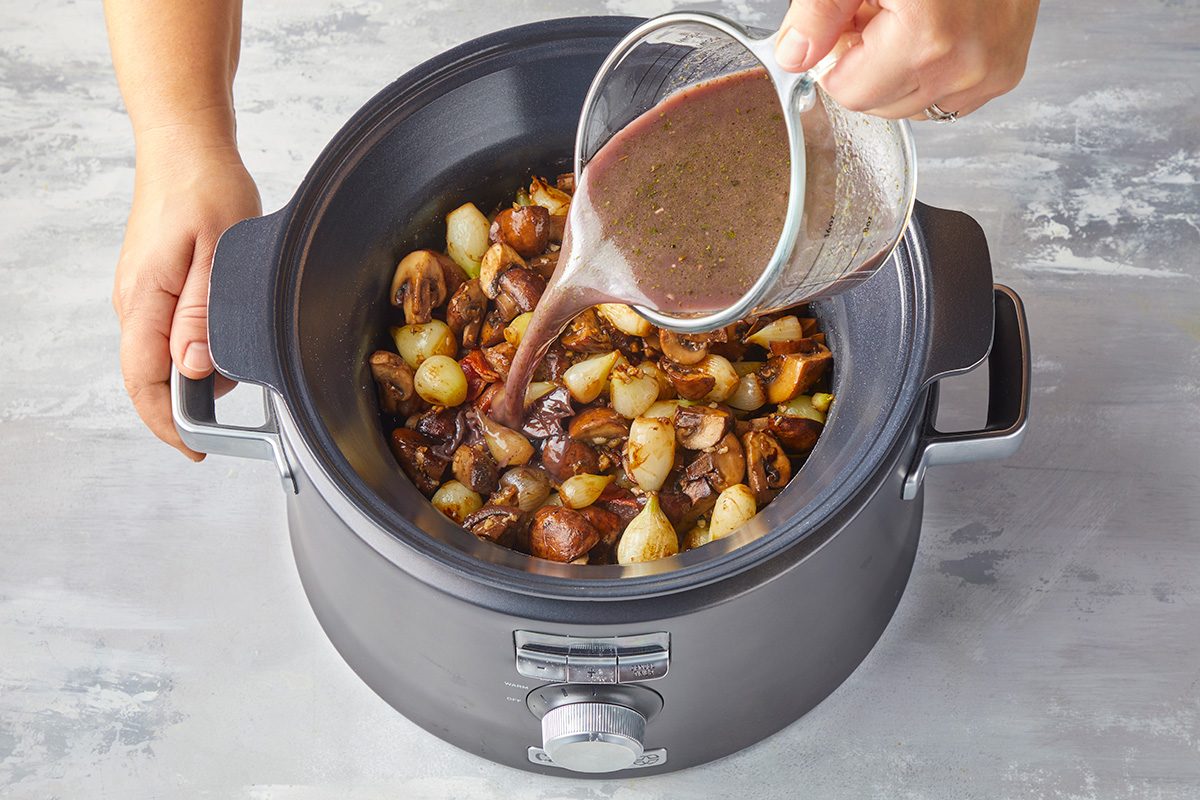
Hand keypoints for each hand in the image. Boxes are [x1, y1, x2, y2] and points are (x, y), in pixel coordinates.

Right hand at [112, 130, 259, 458]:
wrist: (185, 144)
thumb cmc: (205, 186)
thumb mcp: (218, 251)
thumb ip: (203, 312)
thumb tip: (193, 369)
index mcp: (143, 299)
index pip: (144, 382)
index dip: (169, 424)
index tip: (198, 450)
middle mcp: (133, 303)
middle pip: (152, 377)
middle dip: (194, 401)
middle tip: (247, 397)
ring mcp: (141, 294)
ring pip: (165, 355)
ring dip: (203, 369)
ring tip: (246, 348)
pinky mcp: (154, 285)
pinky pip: (170, 331)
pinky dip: (199, 344)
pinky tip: (229, 328)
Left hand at [774, 0, 1039, 119]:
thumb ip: (818, 12)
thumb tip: (794, 57)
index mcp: (924, 40)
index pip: (848, 93)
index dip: (837, 59)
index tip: (846, 24)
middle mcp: (962, 66)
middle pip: (878, 106)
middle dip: (867, 66)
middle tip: (880, 14)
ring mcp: (988, 74)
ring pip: (911, 107)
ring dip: (899, 72)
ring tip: (910, 19)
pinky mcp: (1004, 73)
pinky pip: (947, 98)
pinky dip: (932, 72)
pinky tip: (936, 30)